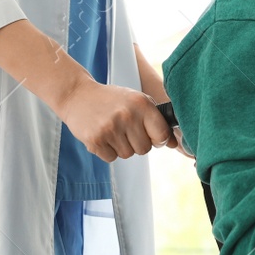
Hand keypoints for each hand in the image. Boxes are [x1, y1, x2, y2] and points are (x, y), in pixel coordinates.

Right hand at [57, 79, 171, 161]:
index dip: (158, 139)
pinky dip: (107, 151)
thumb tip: (176, 144)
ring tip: (112, 130)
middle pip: (144, 149)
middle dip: (136, 143)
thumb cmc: (111, 100)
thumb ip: (157, 120)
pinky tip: (102, 135)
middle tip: (124, 129)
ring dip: (121, 147)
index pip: (162, 135)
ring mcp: (110, 128)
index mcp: (141, 104)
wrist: (77, 95)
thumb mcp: (136, 101)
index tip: (150, 135)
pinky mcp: (95, 140)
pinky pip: (111, 158)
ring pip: (128, 155)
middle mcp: (127, 116)